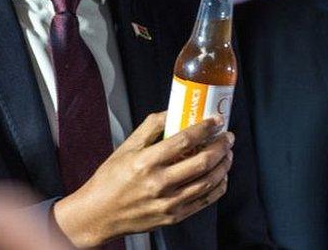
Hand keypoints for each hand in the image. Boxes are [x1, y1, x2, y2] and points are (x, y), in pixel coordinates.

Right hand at [52, 112, 233, 246]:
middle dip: (221, 146)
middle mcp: (158, 183)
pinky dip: (218, 187)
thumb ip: (150, 128)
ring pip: (208, 182)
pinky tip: (221, 176)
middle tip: (228, 137)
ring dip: (223, 165)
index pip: (183, 140)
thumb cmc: (111, 179)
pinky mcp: (173, 217)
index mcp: (145, 162)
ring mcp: (168, 203)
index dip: (204, 128)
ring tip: (227, 154)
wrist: (100, 214)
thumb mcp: (126, 148)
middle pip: (201, 162)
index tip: (216, 121)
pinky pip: (204, 201)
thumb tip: (173, 111)